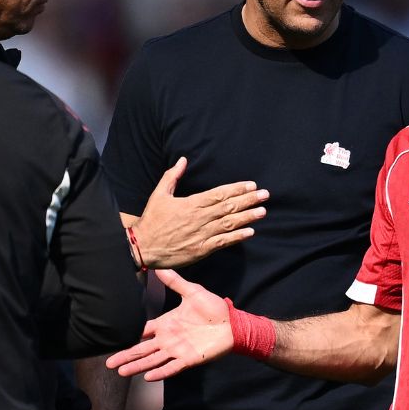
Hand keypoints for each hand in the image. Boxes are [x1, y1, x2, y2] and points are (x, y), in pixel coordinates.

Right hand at [105, 270, 232, 380]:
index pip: (144, 331)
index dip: (130, 336)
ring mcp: (177, 350)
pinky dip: (160, 372)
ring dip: (137, 366)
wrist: (233, 323)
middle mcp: (168, 339)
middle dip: (126, 356)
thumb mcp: (192, 291)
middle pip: (143, 350)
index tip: (114, 338)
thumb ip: (175, 282)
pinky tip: (147, 376)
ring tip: (121, 372)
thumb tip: (159, 267)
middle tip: (109, 364)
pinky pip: (172, 367)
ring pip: (152, 360)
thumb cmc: (214, 308)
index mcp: (167, 324)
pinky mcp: (189, 359)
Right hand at [131, 157, 267, 268]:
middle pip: (229, 207)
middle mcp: (200, 218)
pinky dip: (237, 237)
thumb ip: (172, 176)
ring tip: (262, 211)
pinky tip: (250, 232)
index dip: (237, 189)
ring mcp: (202, 234)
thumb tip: (183, 160)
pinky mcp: (202, 250)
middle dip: (248, 200)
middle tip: (265, 195)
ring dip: (247, 217)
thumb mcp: (159, 194)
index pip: (219, 194)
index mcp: (191, 204)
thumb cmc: (152, 220)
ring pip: (229, 224)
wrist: (143, 247)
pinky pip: (223, 242)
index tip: (251, 185)